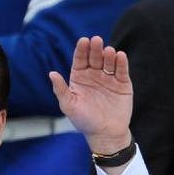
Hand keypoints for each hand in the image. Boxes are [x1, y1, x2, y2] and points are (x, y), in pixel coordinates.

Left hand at [49, 36, 132, 154]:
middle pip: (95, 58)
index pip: (80, 60)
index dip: (81, 50)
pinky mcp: (122, 83)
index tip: (83, 41)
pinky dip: (121, 63)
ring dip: (108, 55)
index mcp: (79, 78)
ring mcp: (109, 78)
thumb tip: (51, 73)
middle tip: (97, 40)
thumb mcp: (69, 105)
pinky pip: (122, 70)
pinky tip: (120, 56)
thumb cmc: (84, 121)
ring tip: (108, 51)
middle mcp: (94, 75)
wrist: (105, 134)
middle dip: (95, 49)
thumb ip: (61, 89)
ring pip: (109, 62)